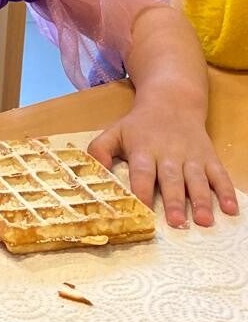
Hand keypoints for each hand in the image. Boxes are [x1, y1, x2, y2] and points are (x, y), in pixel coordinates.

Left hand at [88, 104, 238, 228]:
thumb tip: (89, 172)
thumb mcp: (115, 132)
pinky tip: (231, 209)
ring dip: (202, 200)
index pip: (142, 173)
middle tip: (177, 222)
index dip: (141, 191)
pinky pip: (219, 174)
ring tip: (204, 221)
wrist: (172, 100)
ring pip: (197, 179)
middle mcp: (169, 153)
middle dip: (175, 201)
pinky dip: (227, 191)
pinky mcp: (209, 156)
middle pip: (171, 179)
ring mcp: (191, 155)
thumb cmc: (139, 124)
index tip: (143, 211)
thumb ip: (98, 151)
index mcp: (144, 149)